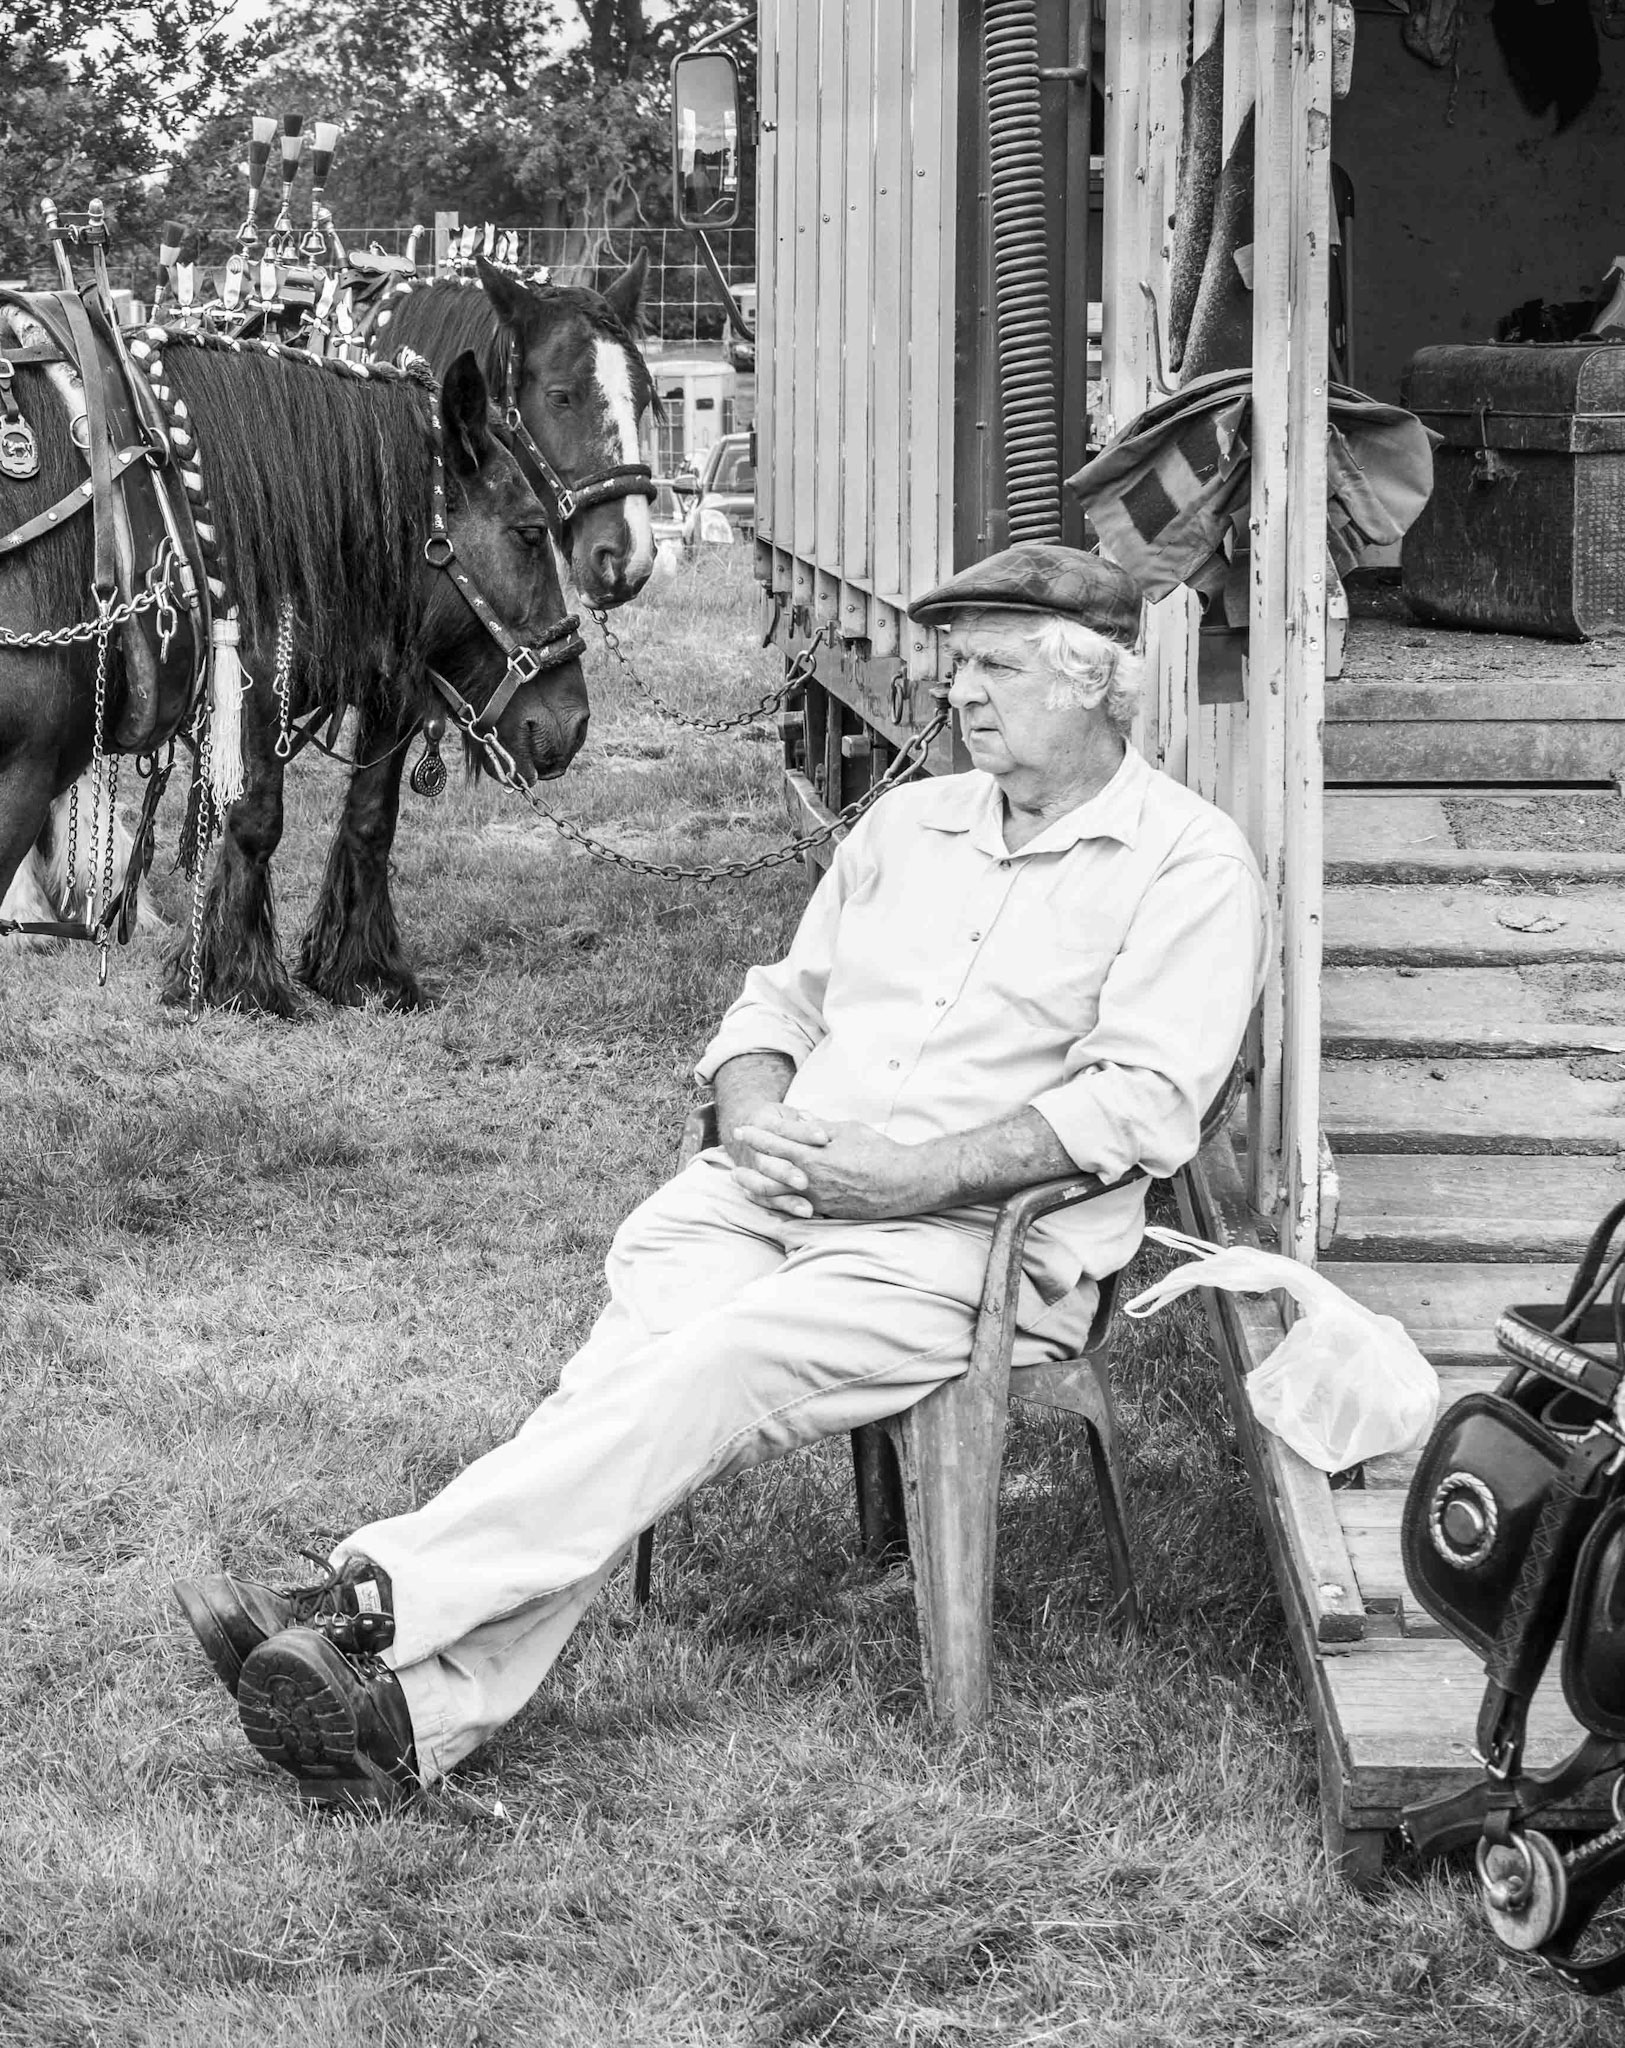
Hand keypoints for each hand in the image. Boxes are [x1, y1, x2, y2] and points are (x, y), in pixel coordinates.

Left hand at [731, 1116, 928, 1221]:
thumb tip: (802, 1119)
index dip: (756, 1135)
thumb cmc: (879, 1152)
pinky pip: (794, 1207)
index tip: (741, 1129)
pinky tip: (771, 1200)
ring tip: (743, 1183)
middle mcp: (810, 1179)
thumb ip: (820, 1128)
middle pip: (767, 1172)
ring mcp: (817, 1198)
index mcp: (813, 1155)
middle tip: (734, 1160)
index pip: (776, 1142)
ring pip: (775, 1195)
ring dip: (755, 1188)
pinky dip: (777, 1202)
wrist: (903, 1183)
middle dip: (749, 1163)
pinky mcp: (827, 1211)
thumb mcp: (848, 1130)